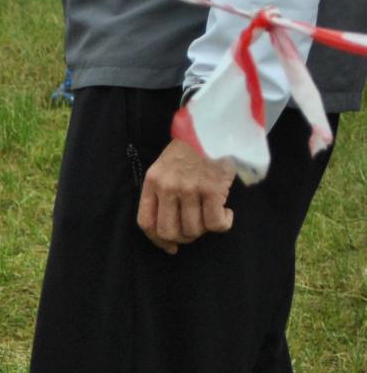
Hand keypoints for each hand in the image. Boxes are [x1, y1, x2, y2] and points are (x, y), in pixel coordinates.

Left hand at [137, 138, 235, 254]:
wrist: (216, 126)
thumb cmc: (192, 148)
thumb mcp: (165, 165)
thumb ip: (161, 191)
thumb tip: (169, 225)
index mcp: (153, 182)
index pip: (146, 222)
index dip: (157, 240)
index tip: (169, 246)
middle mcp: (168, 187)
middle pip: (168, 231)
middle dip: (182, 238)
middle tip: (195, 230)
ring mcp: (190, 189)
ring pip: (193, 230)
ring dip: (204, 229)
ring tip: (211, 214)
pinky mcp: (213, 189)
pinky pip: (215, 223)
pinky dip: (223, 224)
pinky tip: (226, 213)